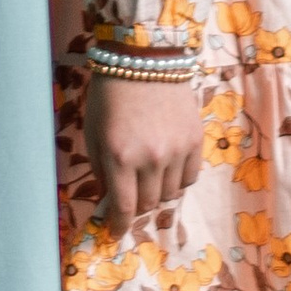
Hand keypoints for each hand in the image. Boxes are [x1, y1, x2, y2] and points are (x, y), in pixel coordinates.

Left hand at [84, 67, 205, 235]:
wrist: (145, 58)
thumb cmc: (110, 95)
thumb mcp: (94, 133)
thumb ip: (102, 170)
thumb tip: (109, 200)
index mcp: (120, 156)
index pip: (124, 207)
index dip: (119, 225)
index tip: (115, 232)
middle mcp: (151, 158)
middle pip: (149, 203)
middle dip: (137, 207)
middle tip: (130, 200)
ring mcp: (176, 149)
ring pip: (171, 193)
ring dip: (158, 193)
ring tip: (149, 180)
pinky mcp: (195, 139)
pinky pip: (190, 176)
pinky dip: (178, 180)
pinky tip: (168, 170)